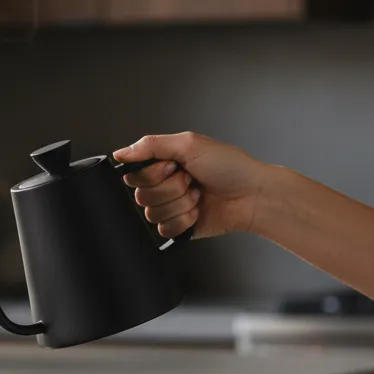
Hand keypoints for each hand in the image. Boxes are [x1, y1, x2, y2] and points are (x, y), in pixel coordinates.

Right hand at [112, 132, 268, 238]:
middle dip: (170, 188)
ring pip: (152, 214)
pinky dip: (184, 220)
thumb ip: (150, 145)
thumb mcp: (189, 143)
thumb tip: (120, 153)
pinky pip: (164, 230)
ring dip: (180, 203)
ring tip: (198, 195)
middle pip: (141, 195)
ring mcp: (171, 207)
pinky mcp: (179, 227)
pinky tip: (198, 211)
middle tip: (191, 180)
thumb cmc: (229, 166)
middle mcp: (163, 185)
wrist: (252, 195)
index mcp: (162, 164)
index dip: (152, 173)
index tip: (173, 166)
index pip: (133, 174)